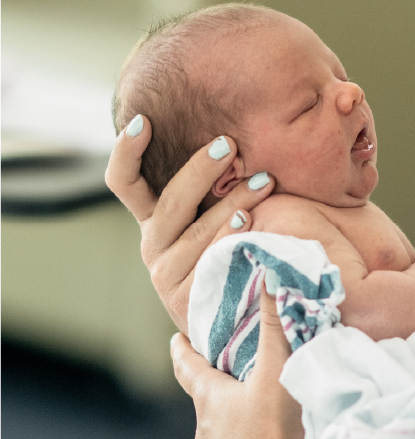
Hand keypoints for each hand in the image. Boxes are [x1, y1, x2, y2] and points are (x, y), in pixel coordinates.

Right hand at [105, 115, 274, 330]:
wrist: (231, 319)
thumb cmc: (230, 249)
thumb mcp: (213, 215)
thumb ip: (215, 184)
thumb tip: (234, 136)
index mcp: (155, 219)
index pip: (125, 182)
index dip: (126, 151)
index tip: (142, 119)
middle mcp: (154, 244)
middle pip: (171, 201)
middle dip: (200, 169)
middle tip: (229, 144)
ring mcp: (167, 274)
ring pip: (199, 231)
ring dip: (234, 202)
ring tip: (265, 181)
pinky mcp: (186, 300)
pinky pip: (213, 261)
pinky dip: (232, 240)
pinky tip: (252, 224)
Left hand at [171, 288, 315, 438]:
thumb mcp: (277, 373)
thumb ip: (275, 326)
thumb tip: (270, 277)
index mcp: (211, 400)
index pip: (189, 366)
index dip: (184, 349)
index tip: (176, 337)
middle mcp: (207, 431)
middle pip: (209, 400)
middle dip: (221, 384)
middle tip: (236, 370)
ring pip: (224, 433)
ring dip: (239, 421)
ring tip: (263, 412)